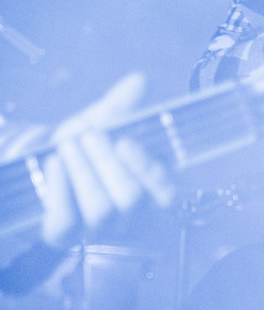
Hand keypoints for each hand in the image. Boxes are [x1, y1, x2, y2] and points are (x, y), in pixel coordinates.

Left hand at [40, 73, 174, 247]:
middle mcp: (129, 215)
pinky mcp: (64, 236)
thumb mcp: (103, 121)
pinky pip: (65, 220)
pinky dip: (60, 187)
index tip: (126, 141)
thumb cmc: (84, 144)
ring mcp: (97, 229)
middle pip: (130, 199)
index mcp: (149, 187)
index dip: (148, 169)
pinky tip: (55, 163)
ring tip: (69, 144)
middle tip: (90, 135)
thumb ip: (122, 105)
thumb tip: (139, 80)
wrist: (45, 162)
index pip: (165, 192)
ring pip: (100, 210)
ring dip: (82, 171)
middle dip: (108, 164)